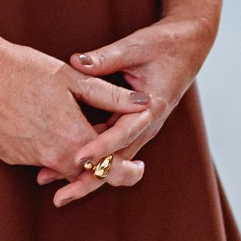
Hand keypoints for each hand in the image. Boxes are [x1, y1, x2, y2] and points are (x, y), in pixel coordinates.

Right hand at [0, 0, 150, 190]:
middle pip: (84, 174)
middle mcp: (48, 155)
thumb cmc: (26, 70)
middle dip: (104, 169)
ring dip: (78, 160)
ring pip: (60, 167)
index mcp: (70, 137)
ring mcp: (25, 157)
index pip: (106, 168)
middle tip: (125, 162)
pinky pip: (40, 158)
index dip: (125, 172)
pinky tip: (59, 133)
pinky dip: (54, 151)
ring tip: (93, 142)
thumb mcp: (74, 79)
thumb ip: (111, 96)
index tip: (138, 168)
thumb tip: (145, 103)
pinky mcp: (9, 155)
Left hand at [44, 13, 216, 207]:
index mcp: (152, 106)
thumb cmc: (164, 45)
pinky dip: (91, 158)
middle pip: (119, 159)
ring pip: (114, 158)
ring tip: (51, 183)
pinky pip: (112, 147)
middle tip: (61, 195)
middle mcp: (148, 123)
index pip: (125, 133)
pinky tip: (62, 164)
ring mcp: (141, 128)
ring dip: (86, 173)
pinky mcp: (133, 127)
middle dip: (90, 178)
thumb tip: (75, 62)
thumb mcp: (135, 46)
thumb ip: (105, 57)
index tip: (78, 159)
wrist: (188, 47)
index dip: (102, 147)